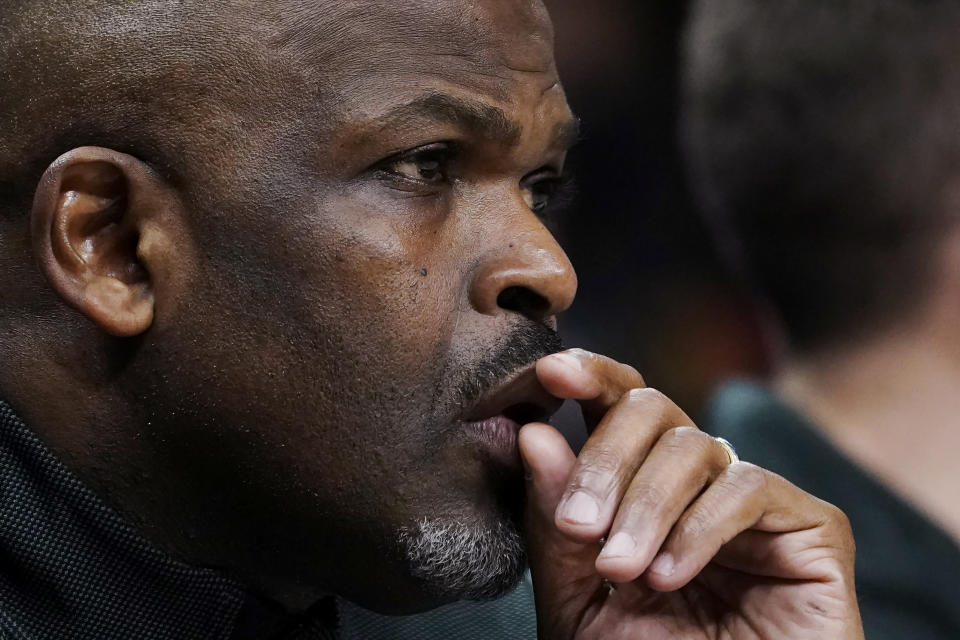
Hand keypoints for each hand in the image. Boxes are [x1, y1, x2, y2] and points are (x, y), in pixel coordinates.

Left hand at [518, 349, 862, 639]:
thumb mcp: (576, 599)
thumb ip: (553, 523)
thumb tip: (533, 433)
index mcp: (641, 486)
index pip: (619, 404)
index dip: (591, 375)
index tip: (550, 373)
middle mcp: (698, 481)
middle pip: (651, 409)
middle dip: (606, 461)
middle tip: (579, 527)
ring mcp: (756, 501)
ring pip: (694, 446)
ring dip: (646, 507)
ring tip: (622, 571)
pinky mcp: (812, 527)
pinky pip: (747, 488)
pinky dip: (699, 528)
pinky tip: (671, 576)